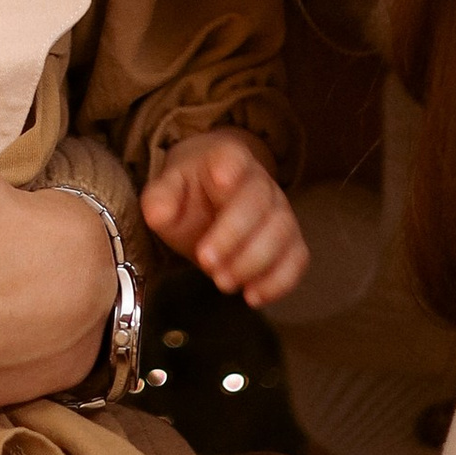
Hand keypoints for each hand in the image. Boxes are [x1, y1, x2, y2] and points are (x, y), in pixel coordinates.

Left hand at [142, 133, 307, 309]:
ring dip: (253, 262)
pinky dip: (279, 281)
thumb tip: (158, 213)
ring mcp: (280, 211)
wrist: (212, 201)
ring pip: (282, 232)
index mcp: (226, 159)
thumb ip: (160, 199)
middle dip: (233, 236)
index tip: (221, 180)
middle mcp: (260, 182)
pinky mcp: (290, 240)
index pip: (233, 157)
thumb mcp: (166, 191)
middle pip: (259, 202)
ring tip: (222, 282)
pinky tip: (252, 296)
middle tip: (206, 262)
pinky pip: (297, 259)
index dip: (230, 169)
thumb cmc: (189, 195)